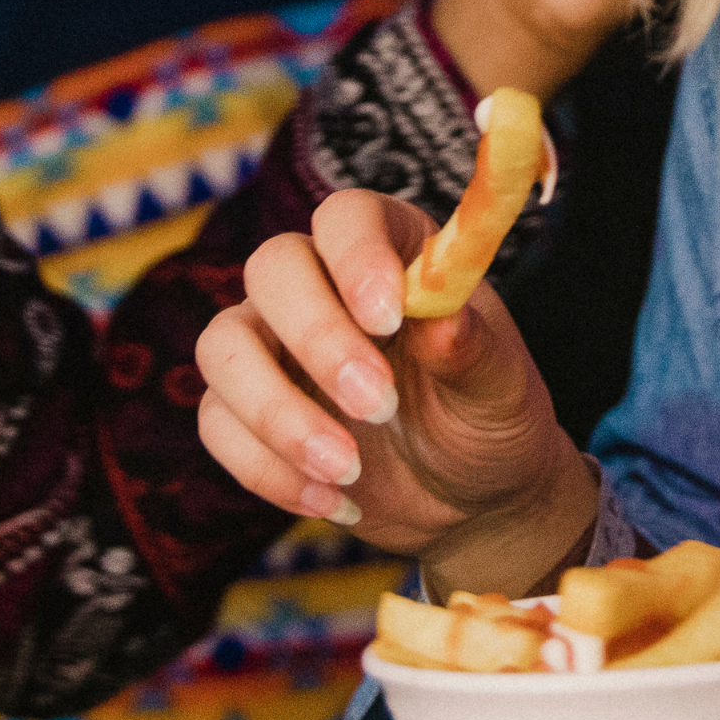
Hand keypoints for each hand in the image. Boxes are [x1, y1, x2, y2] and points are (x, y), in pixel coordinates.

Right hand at [194, 187, 596, 594]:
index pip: (348, 218)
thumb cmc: (490, 422)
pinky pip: (217, 421)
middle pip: (273, 269)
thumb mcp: (502, 391)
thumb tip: (443, 325)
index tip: (386, 319)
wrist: (468, 501)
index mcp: (392, 249)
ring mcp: (274, 344)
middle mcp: (320, 282)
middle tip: (376, 407)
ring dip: (276, 412)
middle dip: (316, 339)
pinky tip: (335, 500)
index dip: (356, 257)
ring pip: (224, 345)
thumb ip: (475, 352)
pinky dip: (268, 467)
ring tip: (348, 469)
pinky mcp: (244, 409)